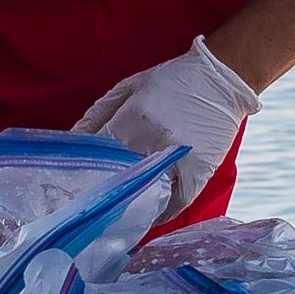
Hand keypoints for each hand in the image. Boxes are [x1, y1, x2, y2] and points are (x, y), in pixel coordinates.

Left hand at [76, 36, 261, 208]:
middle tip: (95, 196)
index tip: (79, 177)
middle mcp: (153, 139)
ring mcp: (178, 157)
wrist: (221, 78)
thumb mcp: (130, 86)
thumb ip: (100, 112)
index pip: (99, 151)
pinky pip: (179, 201)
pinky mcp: (200, 169)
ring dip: (133, 202)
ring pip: (147, 191)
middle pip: (119, 174)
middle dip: (105, 186)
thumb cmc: (172, 79)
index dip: (86, 165)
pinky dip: (163, 212)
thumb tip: (73, 138)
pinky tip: (151, 214)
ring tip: (120, 209)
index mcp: (133, 116)